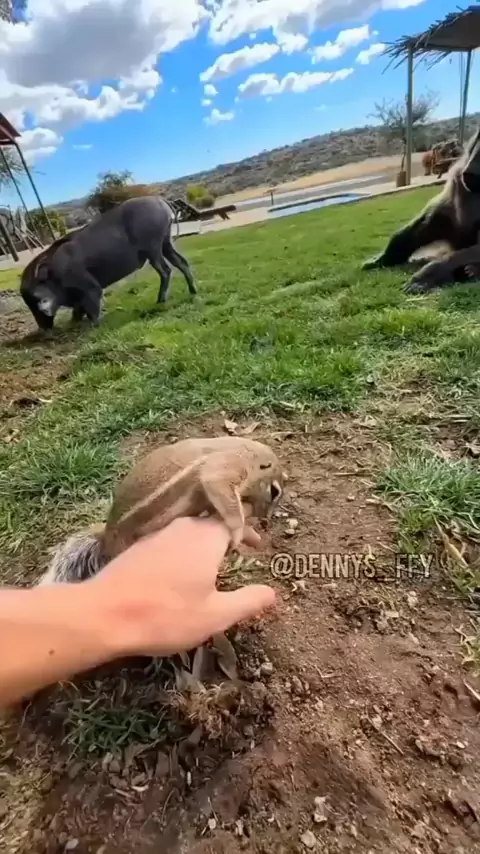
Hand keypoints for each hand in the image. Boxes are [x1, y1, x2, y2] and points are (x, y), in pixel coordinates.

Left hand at [89, 517, 275, 657]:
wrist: (103, 615)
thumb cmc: (166, 615)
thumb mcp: (215, 615)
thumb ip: (247, 601)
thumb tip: (273, 592)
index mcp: (206, 537)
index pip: (234, 522)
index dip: (248, 532)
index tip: (258, 545)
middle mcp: (182, 528)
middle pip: (210, 524)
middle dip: (227, 536)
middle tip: (239, 552)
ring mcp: (156, 536)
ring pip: (188, 533)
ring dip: (202, 545)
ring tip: (212, 564)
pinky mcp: (137, 548)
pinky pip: (169, 543)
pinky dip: (182, 553)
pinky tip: (179, 573)